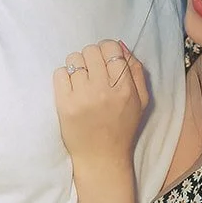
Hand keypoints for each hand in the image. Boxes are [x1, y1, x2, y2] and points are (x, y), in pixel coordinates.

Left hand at [53, 40, 149, 167]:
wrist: (102, 157)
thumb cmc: (123, 128)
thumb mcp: (142, 100)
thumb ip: (136, 70)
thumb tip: (120, 45)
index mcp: (124, 87)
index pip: (111, 48)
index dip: (106, 49)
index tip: (104, 59)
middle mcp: (103, 89)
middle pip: (90, 50)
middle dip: (91, 57)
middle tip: (92, 71)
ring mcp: (82, 97)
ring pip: (73, 59)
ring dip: (77, 66)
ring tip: (81, 80)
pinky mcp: (64, 104)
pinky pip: (59, 73)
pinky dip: (64, 77)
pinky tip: (71, 88)